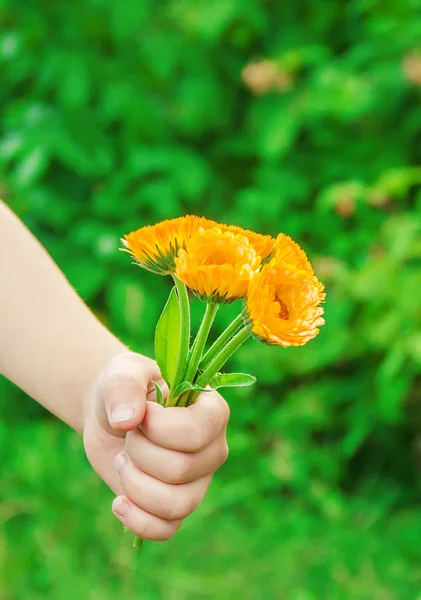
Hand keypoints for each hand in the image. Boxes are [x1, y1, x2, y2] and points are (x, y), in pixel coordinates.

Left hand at [83, 351, 228, 540]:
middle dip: (138, 453)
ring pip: (176, 505)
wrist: (109, 415)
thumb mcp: (121, 373)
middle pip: (181, 470)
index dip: (158, 429)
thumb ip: (124, 386)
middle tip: (128, 435)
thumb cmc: (124, 389)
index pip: (197, 432)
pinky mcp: (176, 505)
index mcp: (211, 410)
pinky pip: (167, 529)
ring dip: (135, 485)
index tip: (139, 415)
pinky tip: (118, 502)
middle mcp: (212, 448)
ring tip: (122, 462)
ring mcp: (197, 480)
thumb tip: (125, 420)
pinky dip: (138, 522)